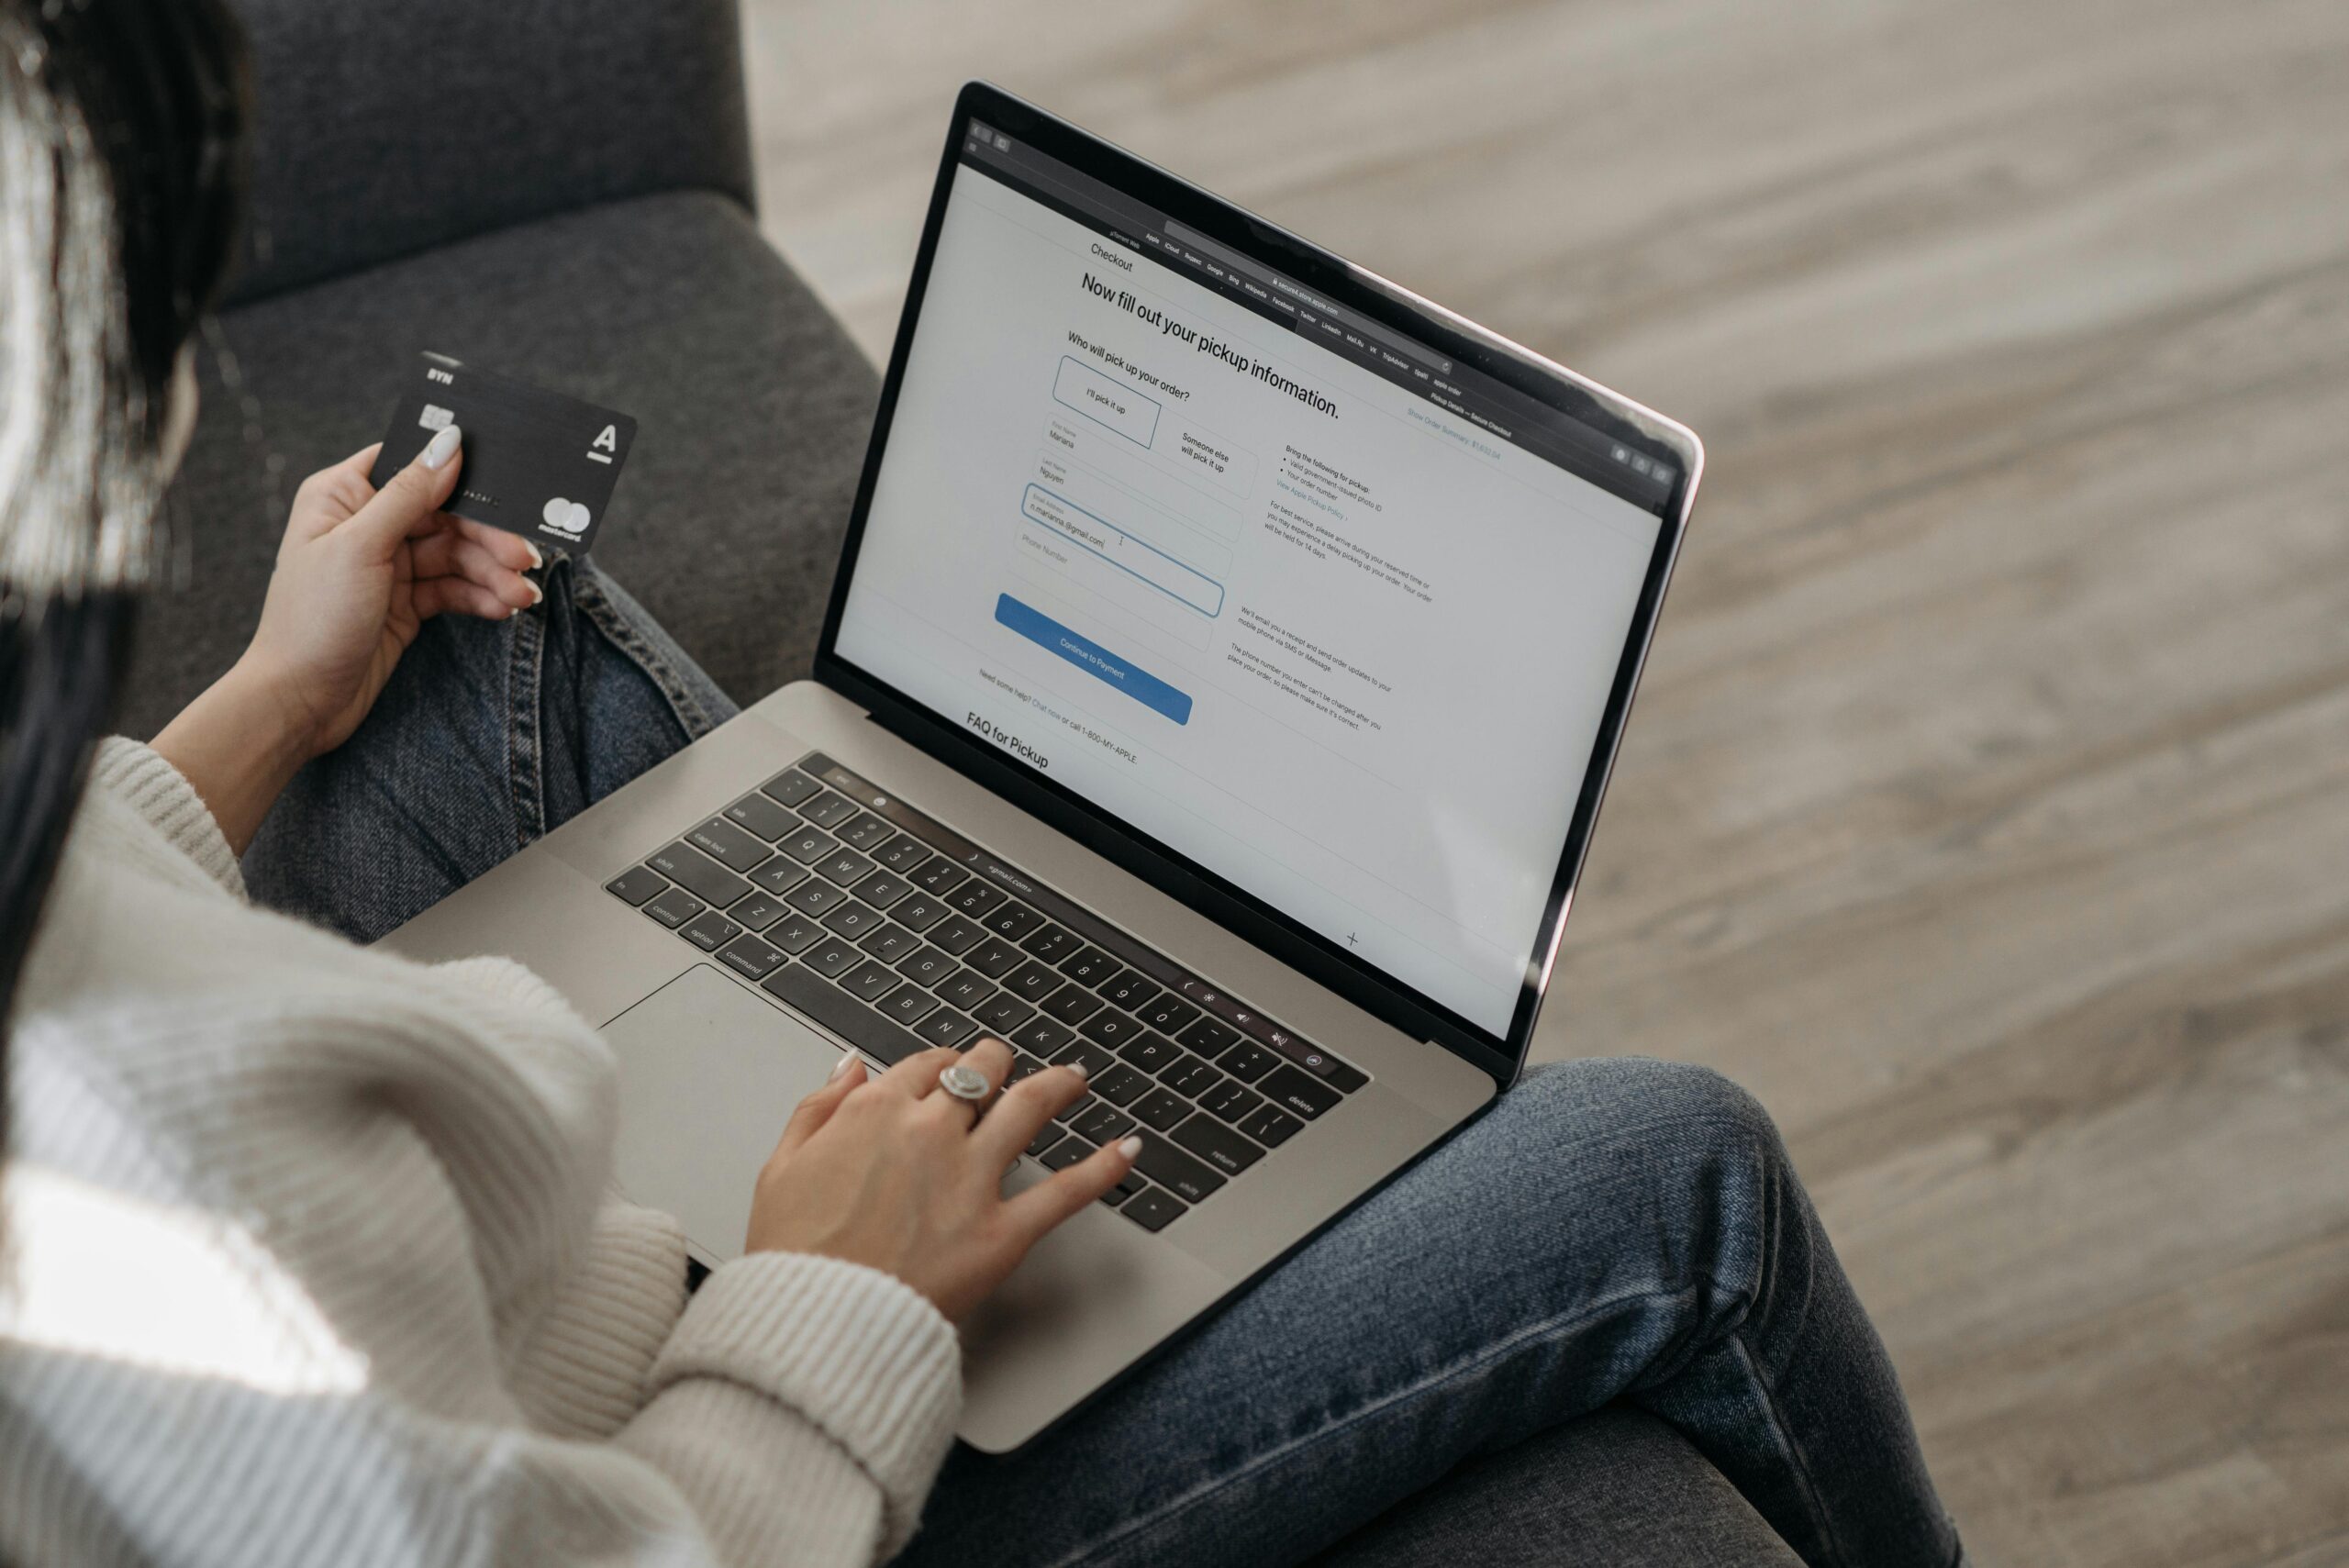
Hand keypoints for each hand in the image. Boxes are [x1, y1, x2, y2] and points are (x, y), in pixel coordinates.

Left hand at [238, 430, 540, 757]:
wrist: (299, 700)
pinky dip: (480, 596)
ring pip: (456, 555)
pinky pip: (453, 589)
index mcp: (344, 495)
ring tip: (522, 597)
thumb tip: (449, 443)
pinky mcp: (406, 603)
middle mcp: (368, 524)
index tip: (504, 483)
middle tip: (525, 559)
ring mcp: (389, 565)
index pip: (411, 465)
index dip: (457, 470)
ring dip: (492, 573)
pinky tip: (502, 608)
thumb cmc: (312, 619)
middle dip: (488, 538)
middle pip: (445, 514)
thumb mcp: (361, 547)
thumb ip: (408, 495)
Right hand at [746, 1039, 1139, 1323]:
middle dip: (998, 1063)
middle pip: (982, 1073)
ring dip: (1058, 1085)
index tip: (951, 1070)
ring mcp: (971, 1178)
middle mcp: (930, 1132)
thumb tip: (850, 1066)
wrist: (815, 1324)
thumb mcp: (779, 1168)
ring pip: (1030, 1108)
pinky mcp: (1002, 1231)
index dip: (944, 1064)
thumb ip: (817, 1108)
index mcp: (874, 1113)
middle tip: (1009, 1067)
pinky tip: (1126, 1150)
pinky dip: (1103, 1167)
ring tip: (1075, 1078)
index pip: (926, 1065)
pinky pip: (1066, 1191)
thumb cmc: (792, 1258)